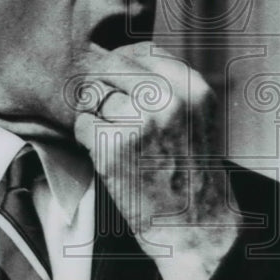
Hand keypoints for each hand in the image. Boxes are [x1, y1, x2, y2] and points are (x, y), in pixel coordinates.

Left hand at [72, 43, 240, 279]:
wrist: (197, 228)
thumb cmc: (192, 175)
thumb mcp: (195, 119)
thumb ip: (168, 88)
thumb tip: (119, 58)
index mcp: (193, 88)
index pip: (143, 51)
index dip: (122, 65)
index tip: (117, 82)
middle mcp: (169, 99)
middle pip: (112, 67)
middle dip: (101, 85)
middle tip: (102, 109)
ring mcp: (141, 122)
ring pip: (95, 95)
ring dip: (93, 114)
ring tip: (109, 137)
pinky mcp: (114, 147)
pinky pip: (83, 125)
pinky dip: (86, 138)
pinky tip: (104, 154)